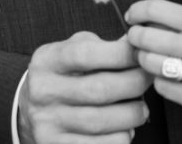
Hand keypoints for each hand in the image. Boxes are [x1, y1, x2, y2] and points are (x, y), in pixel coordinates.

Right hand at [17, 31, 150, 143]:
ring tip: (140, 107)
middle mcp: (43, 92)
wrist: (33, 110)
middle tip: (149, 79)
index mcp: (47, 61)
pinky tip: (125, 127)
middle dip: (134, 83)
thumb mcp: (74, 51)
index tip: (140, 53)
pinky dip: (122, 136)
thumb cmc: (65, 76)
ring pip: (102, 121)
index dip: (119, 53)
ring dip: (132, 114)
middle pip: (99, 89)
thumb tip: (138, 46)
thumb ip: (103, 46)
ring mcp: (48, 123)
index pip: (84, 54)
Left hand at [125, 0, 181, 127]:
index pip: (157, 9)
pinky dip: (160, 82)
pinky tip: (168, 78)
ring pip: (150, 64)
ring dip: (144, 61)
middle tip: (135, 39)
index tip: (132, 16)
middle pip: (147, 37)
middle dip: (134, 37)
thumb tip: (145, 16)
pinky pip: (163, 88)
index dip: (137, 12)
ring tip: (150, 59)